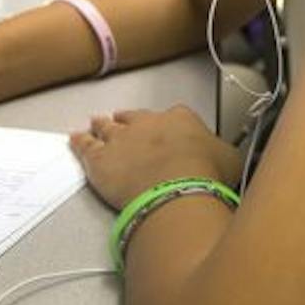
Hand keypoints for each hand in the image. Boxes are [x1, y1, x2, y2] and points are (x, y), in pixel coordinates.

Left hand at [70, 107, 241, 210]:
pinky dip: (79, 142)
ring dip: (101, 125)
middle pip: (134, 118)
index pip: (173, 116)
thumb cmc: (206, 175)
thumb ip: (222, 153)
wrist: (177, 188)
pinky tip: (74, 140)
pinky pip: (85, 146)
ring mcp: (121, 139)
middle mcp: (148, 123)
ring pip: (107, 128)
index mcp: (180, 119)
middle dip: (129, 119)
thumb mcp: (230, 160)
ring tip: (96, 123)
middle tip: (123, 119)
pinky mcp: (99, 159)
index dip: (168, 124)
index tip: (168, 130)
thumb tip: (227, 158)